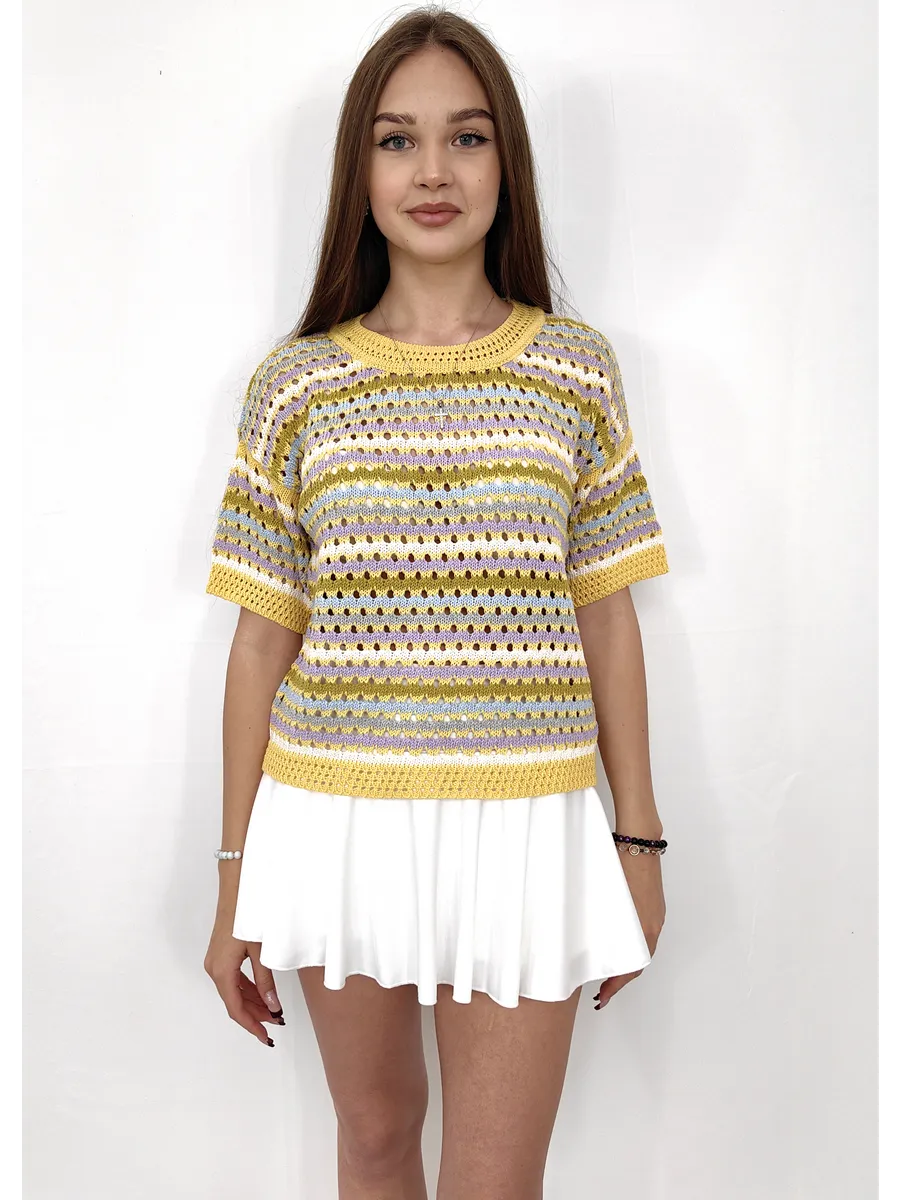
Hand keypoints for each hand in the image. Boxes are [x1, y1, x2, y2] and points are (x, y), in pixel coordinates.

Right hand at [204, 920, 285, 1045]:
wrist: (237, 891)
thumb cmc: (248, 917)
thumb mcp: (260, 952)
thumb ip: (266, 982)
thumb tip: (273, 1006)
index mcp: (222, 971)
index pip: (235, 1008)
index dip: (251, 1025)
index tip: (266, 1037)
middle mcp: (214, 970)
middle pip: (234, 1002)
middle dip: (255, 1016)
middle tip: (276, 1024)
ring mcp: (215, 963)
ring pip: (233, 992)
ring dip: (252, 1003)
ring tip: (273, 1012)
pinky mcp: (219, 956)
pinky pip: (233, 980)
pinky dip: (247, 990)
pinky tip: (261, 995)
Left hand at [593, 852, 665, 1009]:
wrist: (641, 841)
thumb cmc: (621, 864)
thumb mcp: (607, 898)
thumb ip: (602, 922)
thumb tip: (588, 943)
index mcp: (643, 929)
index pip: (632, 970)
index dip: (616, 986)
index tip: (602, 997)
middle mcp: (653, 925)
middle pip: (639, 963)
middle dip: (621, 981)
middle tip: (602, 992)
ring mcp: (656, 915)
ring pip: (643, 949)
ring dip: (628, 964)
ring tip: (610, 973)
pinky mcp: (655, 905)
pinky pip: (646, 934)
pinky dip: (634, 947)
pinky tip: (620, 945)